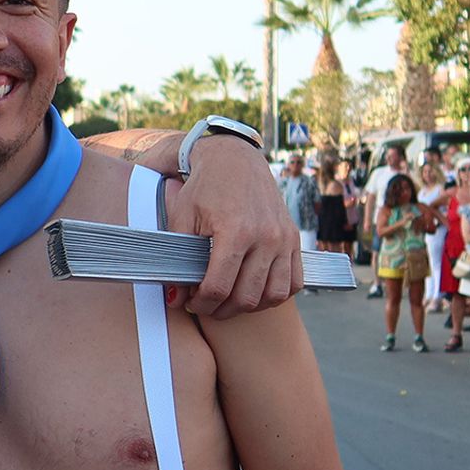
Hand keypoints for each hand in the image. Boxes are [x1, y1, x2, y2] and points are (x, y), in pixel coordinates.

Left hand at [174, 135, 302, 316]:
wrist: (234, 160)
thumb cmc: (203, 189)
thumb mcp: (181, 218)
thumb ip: (178, 259)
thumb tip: (176, 298)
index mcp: (235, 231)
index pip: (218, 287)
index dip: (200, 304)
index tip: (189, 303)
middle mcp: (265, 237)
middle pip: (246, 297)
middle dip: (221, 310)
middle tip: (205, 306)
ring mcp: (283, 239)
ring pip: (273, 295)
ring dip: (248, 306)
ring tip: (228, 301)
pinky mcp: (294, 239)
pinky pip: (294, 282)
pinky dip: (275, 295)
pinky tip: (254, 291)